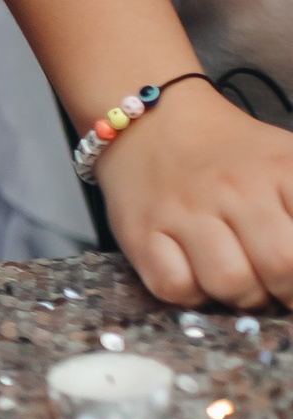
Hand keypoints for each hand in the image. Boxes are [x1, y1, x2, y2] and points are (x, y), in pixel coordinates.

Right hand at [96, 83, 292, 308]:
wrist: (155, 121)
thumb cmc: (235, 155)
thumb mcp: (291, 163)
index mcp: (282, 169)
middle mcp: (234, 188)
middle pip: (281, 267)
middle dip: (289, 292)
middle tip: (282, 287)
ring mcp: (183, 211)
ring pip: (229, 283)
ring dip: (243, 297)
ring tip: (243, 283)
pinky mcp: (140, 232)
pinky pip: (174, 287)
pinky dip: (192, 294)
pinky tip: (198, 276)